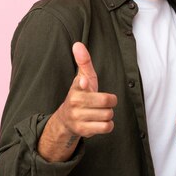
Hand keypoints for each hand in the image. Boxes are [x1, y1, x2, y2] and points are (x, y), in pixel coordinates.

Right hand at [38, 42, 116, 161]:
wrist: (66, 119)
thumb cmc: (80, 94)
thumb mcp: (82, 77)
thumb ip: (83, 61)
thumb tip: (78, 44)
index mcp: (76, 87)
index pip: (80, 84)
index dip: (84, 84)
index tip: (84, 82)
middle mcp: (75, 102)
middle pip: (106, 101)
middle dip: (109, 102)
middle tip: (103, 102)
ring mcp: (78, 117)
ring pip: (108, 114)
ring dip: (108, 113)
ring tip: (99, 112)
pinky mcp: (83, 131)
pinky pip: (107, 127)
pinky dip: (107, 124)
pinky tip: (99, 121)